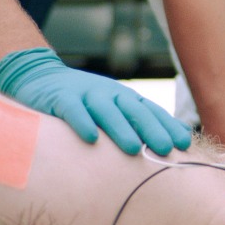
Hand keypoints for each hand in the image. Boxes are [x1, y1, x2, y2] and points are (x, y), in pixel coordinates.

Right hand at [0, 47, 191, 155]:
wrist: (39, 75)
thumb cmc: (83, 100)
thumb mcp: (111, 107)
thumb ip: (134, 121)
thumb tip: (167, 141)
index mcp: (125, 98)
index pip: (151, 112)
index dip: (168, 126)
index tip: (184, 144)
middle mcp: (110, 94)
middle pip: (135, 112)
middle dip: (152, 129)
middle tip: (166, 149)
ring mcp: (86, 94)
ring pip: (107, 112)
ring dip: (121, 129)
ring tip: (134, 148)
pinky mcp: (60, 98)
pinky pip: (73, 111)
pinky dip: (82, 122)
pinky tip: (91, 138)